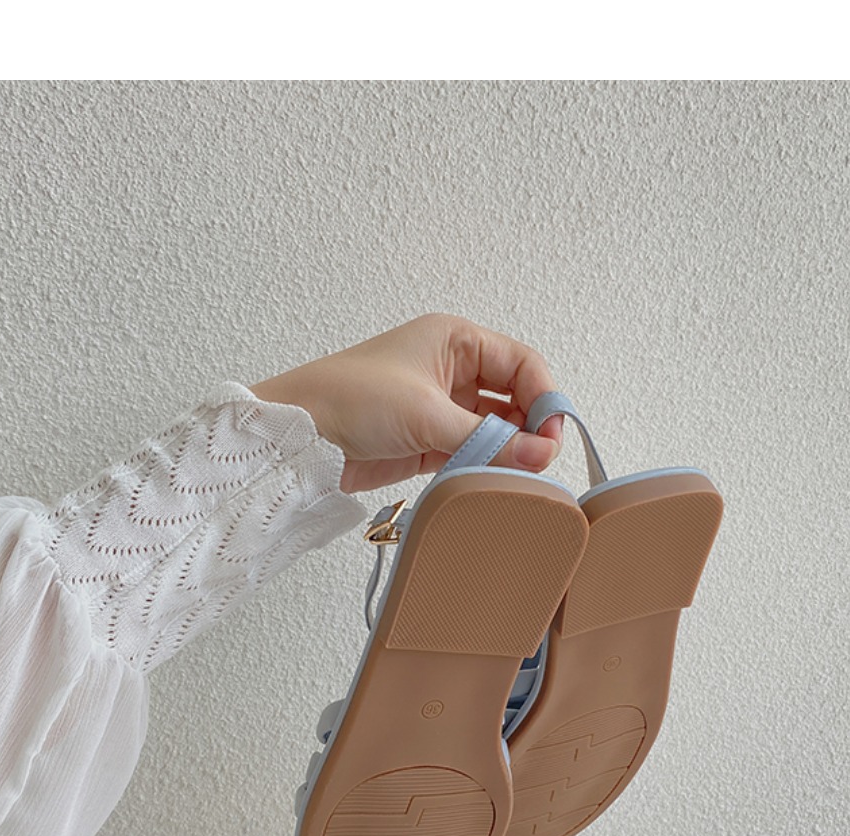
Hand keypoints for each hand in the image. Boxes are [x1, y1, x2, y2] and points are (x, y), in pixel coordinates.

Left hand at [250, 314, 563, 492]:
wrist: (297, 439)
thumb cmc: (350, 400)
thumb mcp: (427, 415)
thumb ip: (489, 439)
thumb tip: (542, 456)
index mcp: (455, 340)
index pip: (523, 364)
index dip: (545, 397)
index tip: (553, 436)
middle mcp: (454, 369)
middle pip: (516, 397)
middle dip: (531, 428)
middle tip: (539, 462)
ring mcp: (444, 407)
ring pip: (498, 429)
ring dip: (510, 451)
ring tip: (518, 475)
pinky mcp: (431, 441)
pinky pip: (475, 452)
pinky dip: (487, 466)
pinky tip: (494, 481)